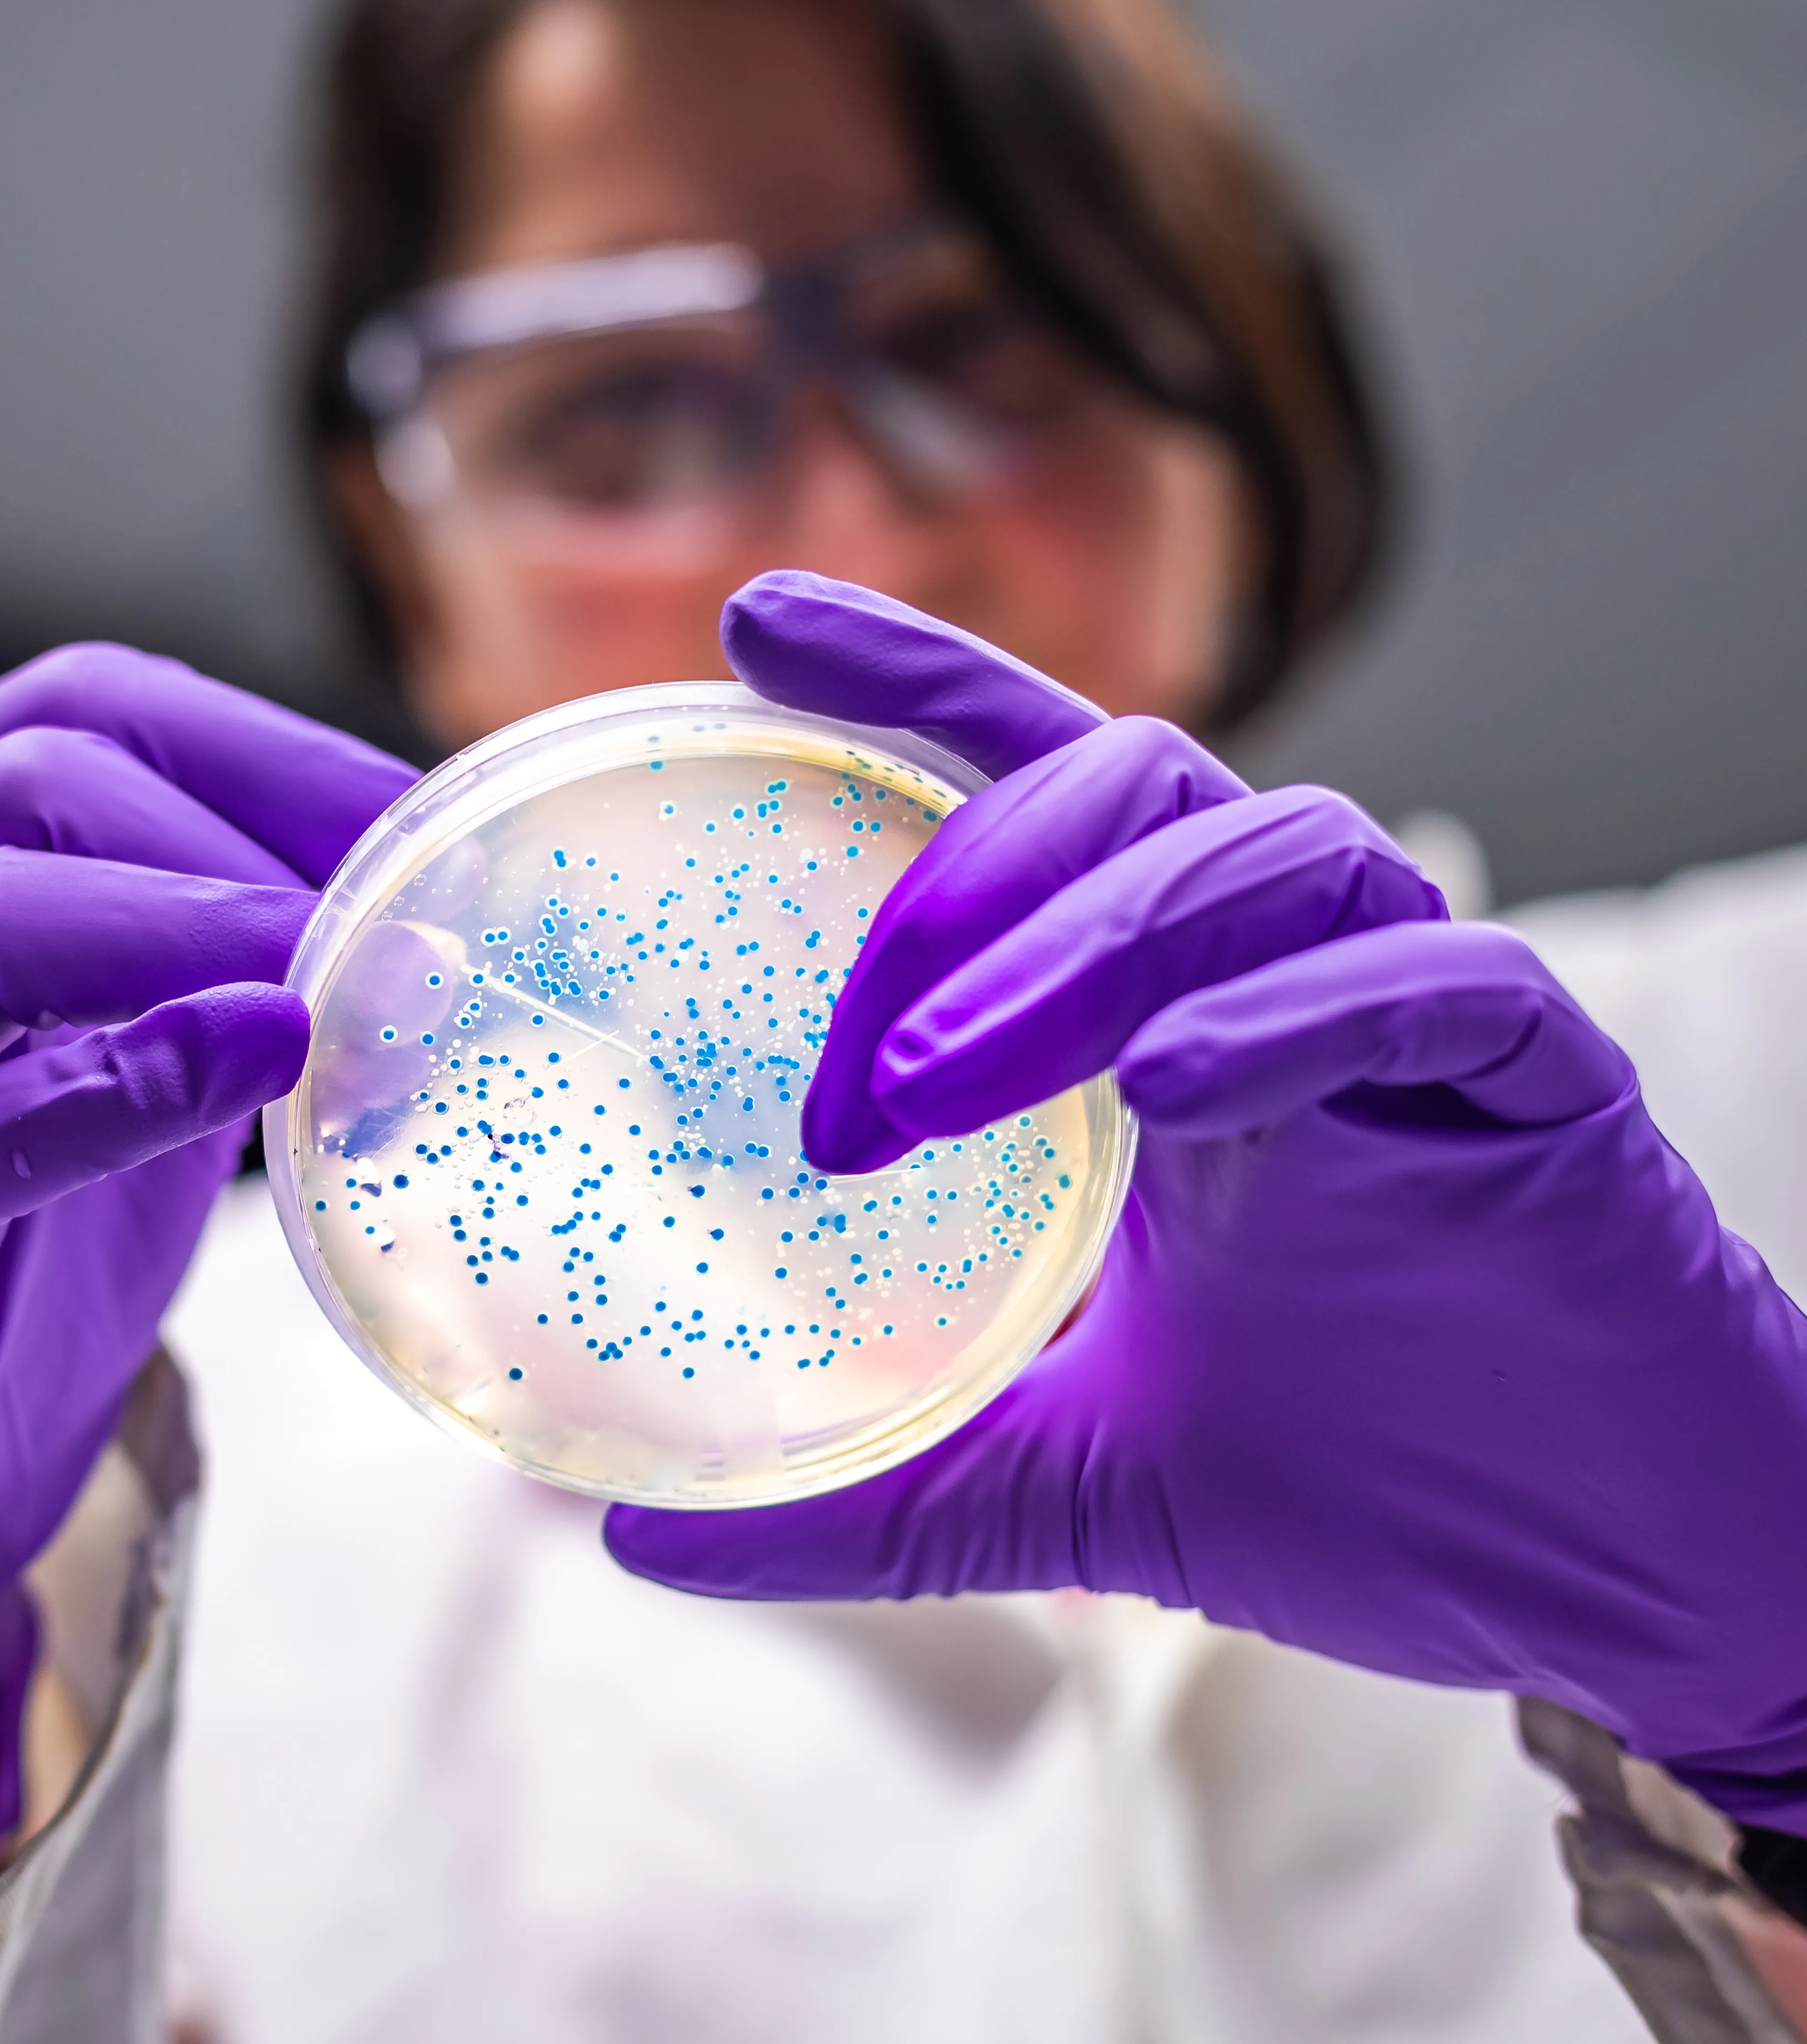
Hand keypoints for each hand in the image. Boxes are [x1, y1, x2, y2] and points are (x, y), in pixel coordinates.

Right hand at [0, 644, 415, 1888]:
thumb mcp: (141, 1064)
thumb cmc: (14, 1251)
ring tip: (327, 976)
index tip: (414, 813)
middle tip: (394, 908)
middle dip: (235, 835)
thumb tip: (428, 923)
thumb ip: (235, 977)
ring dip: (185, 928)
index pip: (79, 712)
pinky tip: (252, 1057)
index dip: (260, 747)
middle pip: (27, 787)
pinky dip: (128, 1080)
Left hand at [607, 573, 1806, 1826]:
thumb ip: (870, 1495)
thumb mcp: (1059, 1489)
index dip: (908, 684)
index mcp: (1169, 1021)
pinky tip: (1174, 1089)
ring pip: (1262, 851)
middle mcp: (1283, 978)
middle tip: (853, 1067)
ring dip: (1084, 946)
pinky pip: (1426, 981)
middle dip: (965, 883)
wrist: (1600, 1581)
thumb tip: (640, 1538)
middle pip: (1127, 781)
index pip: (1032, 784)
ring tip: (939, 1080)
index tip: (748, 623)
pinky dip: (1289, 1014)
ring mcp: (1417, 1018)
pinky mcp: (1544, 1084)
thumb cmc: (1362, 1489)